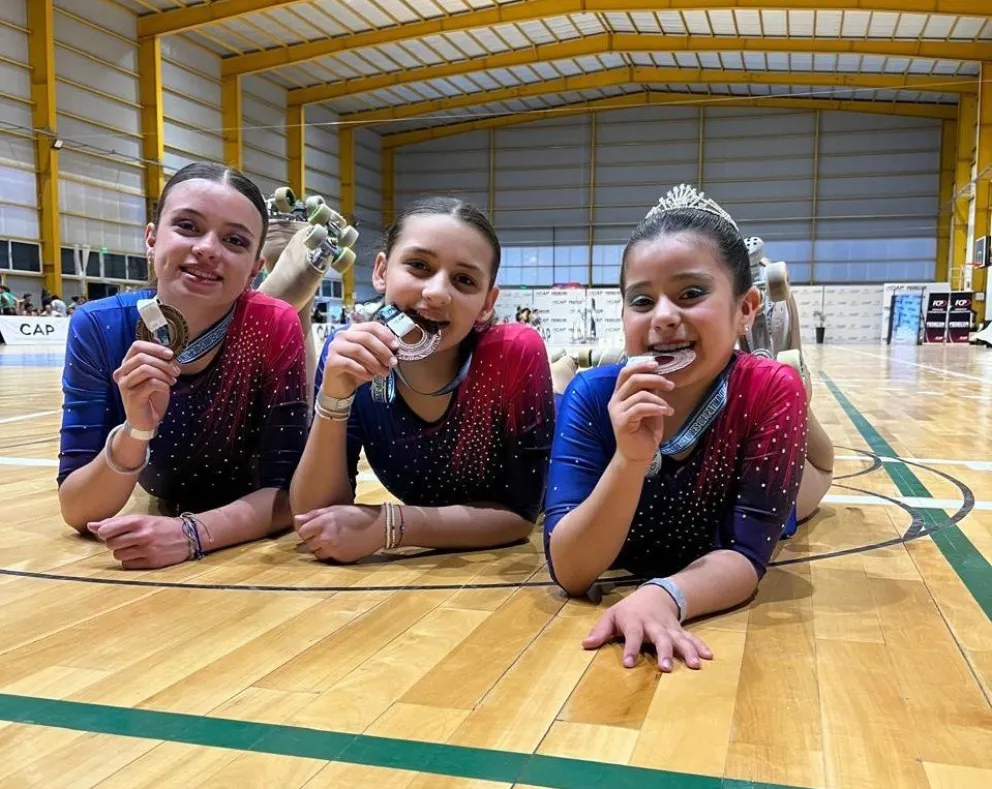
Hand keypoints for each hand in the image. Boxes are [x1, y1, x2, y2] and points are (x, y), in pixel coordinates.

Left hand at [87, 514, 190, 569]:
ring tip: (134, 547)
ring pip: (118, 555)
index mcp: (139, 521)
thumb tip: (90, 526)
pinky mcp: (151, 562)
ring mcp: (147, 550)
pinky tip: (140, 555)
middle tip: (125, 539)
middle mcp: (142, 535)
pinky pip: (127, 564)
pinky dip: (130, 560)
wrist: (189, 536)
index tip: (109, 532)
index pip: (107, 530)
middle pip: (110, 544)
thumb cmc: (161, 526)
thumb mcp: (141, 519)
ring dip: (122, 552)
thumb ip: (115, 522)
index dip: (104, 533)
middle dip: (114, 542)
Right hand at [112, 341, 179, 432]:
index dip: (155, 347)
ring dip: (164, 373)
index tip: (170, 354)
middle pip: (142, 357)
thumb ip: (159, 363)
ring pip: (146, 369)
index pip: (136, 346)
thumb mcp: (158, 376)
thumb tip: (168, 352)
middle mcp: (122, 373)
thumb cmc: (152, 397)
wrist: (146, 421)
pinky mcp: (131, 396)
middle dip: (163, 363)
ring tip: (172, 381)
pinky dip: (163, 384)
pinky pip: (151, 383)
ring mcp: (125, 384)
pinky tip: (167, 389)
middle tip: (176, 371)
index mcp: (127, 365)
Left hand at [295, 505, 383, 561]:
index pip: (302, 532)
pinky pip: (329, 559)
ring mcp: (334, 550)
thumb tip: (297, 519)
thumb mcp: (336, 509)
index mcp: (324, 522)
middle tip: (326, 533)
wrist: (379, 527)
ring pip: (317, 554)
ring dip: (321, 548)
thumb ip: (314, 515)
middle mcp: (326, 537)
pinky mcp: (341, 559)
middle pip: (308, 544)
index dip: (307, 530)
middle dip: (314, 539)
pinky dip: (332, 554)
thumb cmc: (358, 514)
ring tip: (333, 540)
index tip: (314, 528)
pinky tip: (342, 545)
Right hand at [321, 322, 399, 398]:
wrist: (340, 386)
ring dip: (375, 362)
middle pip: (366, 337)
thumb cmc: (357, 369)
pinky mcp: (331, 361)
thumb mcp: (372, 358)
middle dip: (383, 350)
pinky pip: (349, 363)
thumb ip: (381, 351)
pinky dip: (363, 371)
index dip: (385, 335)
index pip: (371, 326)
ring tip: (384, 372)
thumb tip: (395, 350)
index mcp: (354, 330)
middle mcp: (342, 335)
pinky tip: (370, 377)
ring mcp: (335, 347)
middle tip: (393, 363)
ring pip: (358, 350)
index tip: (396, 347)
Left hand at [583, 584, 712, 671]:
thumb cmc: (629, 610)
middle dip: (664, 653)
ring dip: (687, 651)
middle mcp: (654, 625)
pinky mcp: (679, 631)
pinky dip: (700, 646)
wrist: (654, 593)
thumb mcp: (612, 616)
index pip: (632, 635)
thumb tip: (585, 645)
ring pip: (679, 639)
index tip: (629, 664)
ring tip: (696, 665)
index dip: (630, 649)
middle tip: (666, 668)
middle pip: (660, 638)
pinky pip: (691, 638)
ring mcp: (669, 628)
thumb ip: (600, 631)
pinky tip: (709, 656)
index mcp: (635, 622)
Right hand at [608, 361, 675, 464]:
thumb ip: (650, 393)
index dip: (640, 365)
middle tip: (670, 385)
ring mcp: (616, 411)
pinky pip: (640, 408)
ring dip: (659, 399)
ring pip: (639, 394)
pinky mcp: (621, 422)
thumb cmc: (645, 431)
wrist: (638, 455)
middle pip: (633, 379)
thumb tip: (658, 377)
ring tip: (669, 408)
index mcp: (620, 394)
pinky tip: (666, 412)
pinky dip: (656, 408)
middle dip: (655, 379)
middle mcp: (615, 400)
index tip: (657, 364)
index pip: (626, 372)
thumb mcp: (650, 407)